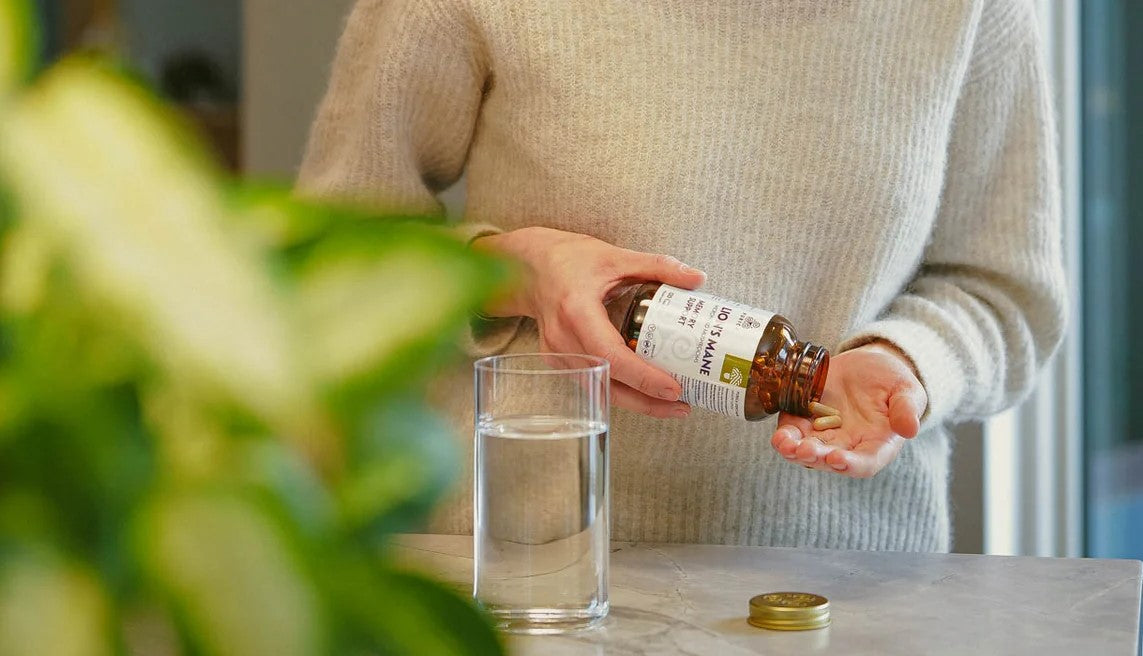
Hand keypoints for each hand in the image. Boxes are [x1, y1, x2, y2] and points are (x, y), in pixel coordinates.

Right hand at [473, 227, 706, 417]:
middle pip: (607, 383)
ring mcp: (557, 354)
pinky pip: (592, 383)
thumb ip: (658, 266)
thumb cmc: (570, 260)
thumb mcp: (616, 257)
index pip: (611, 355)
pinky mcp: (558, 361)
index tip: (673, 388)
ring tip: (671, 405)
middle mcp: (563, 339)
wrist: (530, 268)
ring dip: (635, 402)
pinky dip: (619, 390)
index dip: (642, 377)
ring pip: (600, 390)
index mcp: (576, 311)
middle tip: (681, 405)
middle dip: (646, 402)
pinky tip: (644, 392)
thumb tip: (697, 278)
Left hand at [769, 341, 927, 477]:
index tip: (838, 458)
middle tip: (804, 450)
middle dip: (816, 457)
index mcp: (877, 444)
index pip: (865, 463)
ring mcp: (825, 434)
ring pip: (807, 451)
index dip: (851, 464)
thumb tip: (910, 429)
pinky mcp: (806, 419)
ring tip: (785, 445)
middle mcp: (848, 445)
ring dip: (794, 451)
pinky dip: (785, 436)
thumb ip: (907, 408)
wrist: (868, 364)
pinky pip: (793, 432)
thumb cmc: (893, 381)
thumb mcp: (907, 390)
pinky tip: (779, 436)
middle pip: (830, 461)